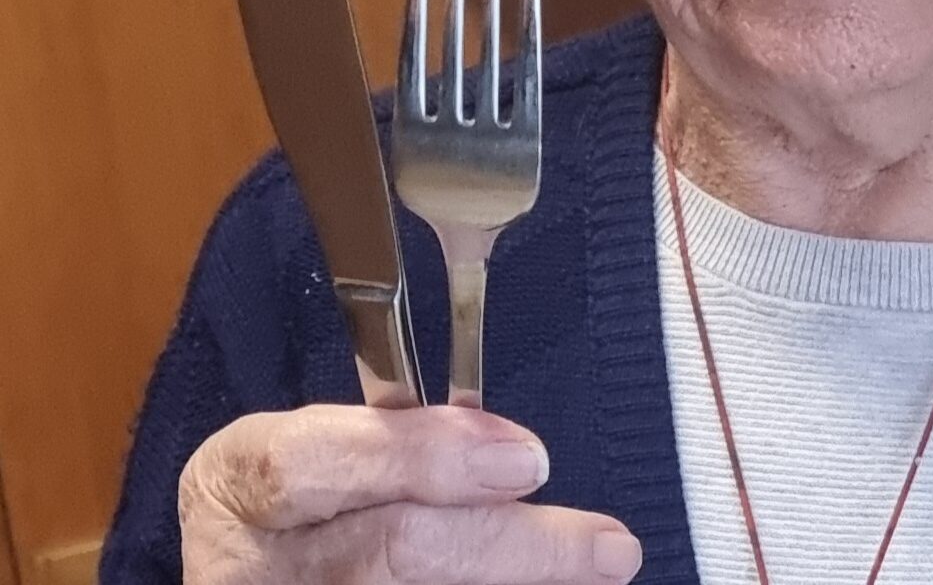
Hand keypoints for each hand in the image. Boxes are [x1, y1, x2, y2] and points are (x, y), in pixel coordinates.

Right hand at [179, 404, 642, 582]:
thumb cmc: (297, 504)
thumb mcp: (319, 448)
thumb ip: (397, 441)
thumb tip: (512, 453)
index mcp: (245, 479)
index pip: (316, 461)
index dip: (424, 457)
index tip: (529, 459)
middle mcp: (257, 565)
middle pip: (389, 551)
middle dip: (510, 546)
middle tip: (607, 549)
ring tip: (597, 573)